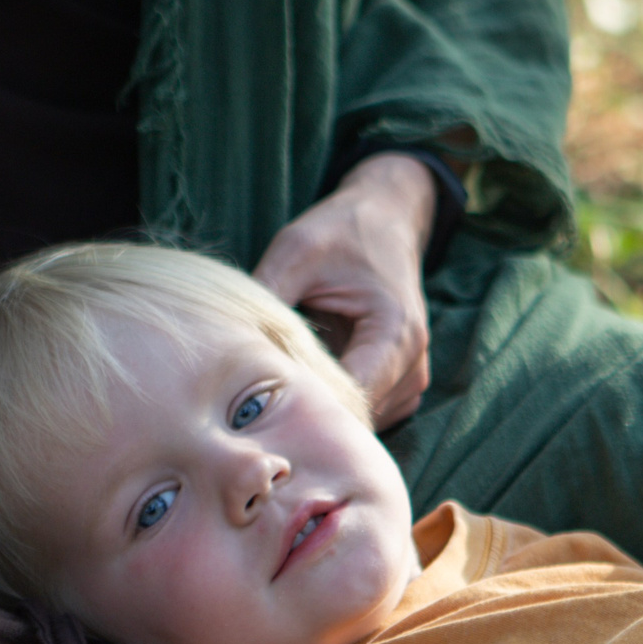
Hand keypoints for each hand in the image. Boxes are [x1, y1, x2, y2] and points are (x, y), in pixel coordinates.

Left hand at [255, 152, 436, 428]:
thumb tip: (230, 341)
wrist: (385, 220)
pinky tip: (304, 385)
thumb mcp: (296, 250)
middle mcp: (412, 364)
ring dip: (321, 413)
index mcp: (395, 332)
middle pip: (355, 417)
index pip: (350, 397)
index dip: (303, 407)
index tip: (259, 404)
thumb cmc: (343, 232)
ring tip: (279, 389)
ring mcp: (411, 380)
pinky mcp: (401, 387)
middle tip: (257, 403)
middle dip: (307, 414)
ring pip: (358, 423)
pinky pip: (365, 414)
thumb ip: (268, 294)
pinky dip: (334, 408)